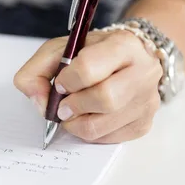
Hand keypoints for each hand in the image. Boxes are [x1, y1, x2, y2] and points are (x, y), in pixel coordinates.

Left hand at [14, 30, 162, 143]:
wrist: (131, 59)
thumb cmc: (96, 54)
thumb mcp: (62, 49)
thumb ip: (37, 70)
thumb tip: (38, 101)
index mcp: (123, 45)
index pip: (89, 68)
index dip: (67, 81)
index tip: (60, 84)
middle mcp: (143, 72)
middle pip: (104, 99)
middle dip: (73, 106)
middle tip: (63, 106)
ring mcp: (147, 100)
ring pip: (101, 126)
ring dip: (76, 123)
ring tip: (73, 113)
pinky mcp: (144, 123)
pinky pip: (108, 139)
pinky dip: (90, 132)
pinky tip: (90, 117)